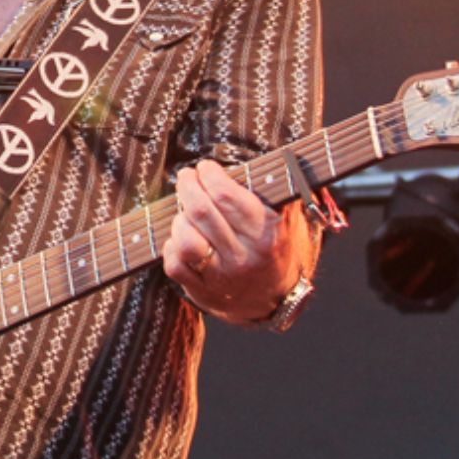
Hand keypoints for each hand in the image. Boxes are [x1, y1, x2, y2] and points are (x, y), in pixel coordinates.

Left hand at [162, 159, 313, 323]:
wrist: (274, 298)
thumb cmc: (275, 246)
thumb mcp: (286, 219)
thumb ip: (278, 190)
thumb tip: (275, 159)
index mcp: (265, 234)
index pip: (225, 195)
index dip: (209, 175)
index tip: (205, 168)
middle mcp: (243, 257)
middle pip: (200, 211)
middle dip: (187, 186)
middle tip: (186, 177)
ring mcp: (221, 277)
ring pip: (185, 240)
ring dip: (179, 218)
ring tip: (185, 211)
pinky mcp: (202, 292)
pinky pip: (174, 265)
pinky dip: (172, 246)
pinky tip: (181, 237)